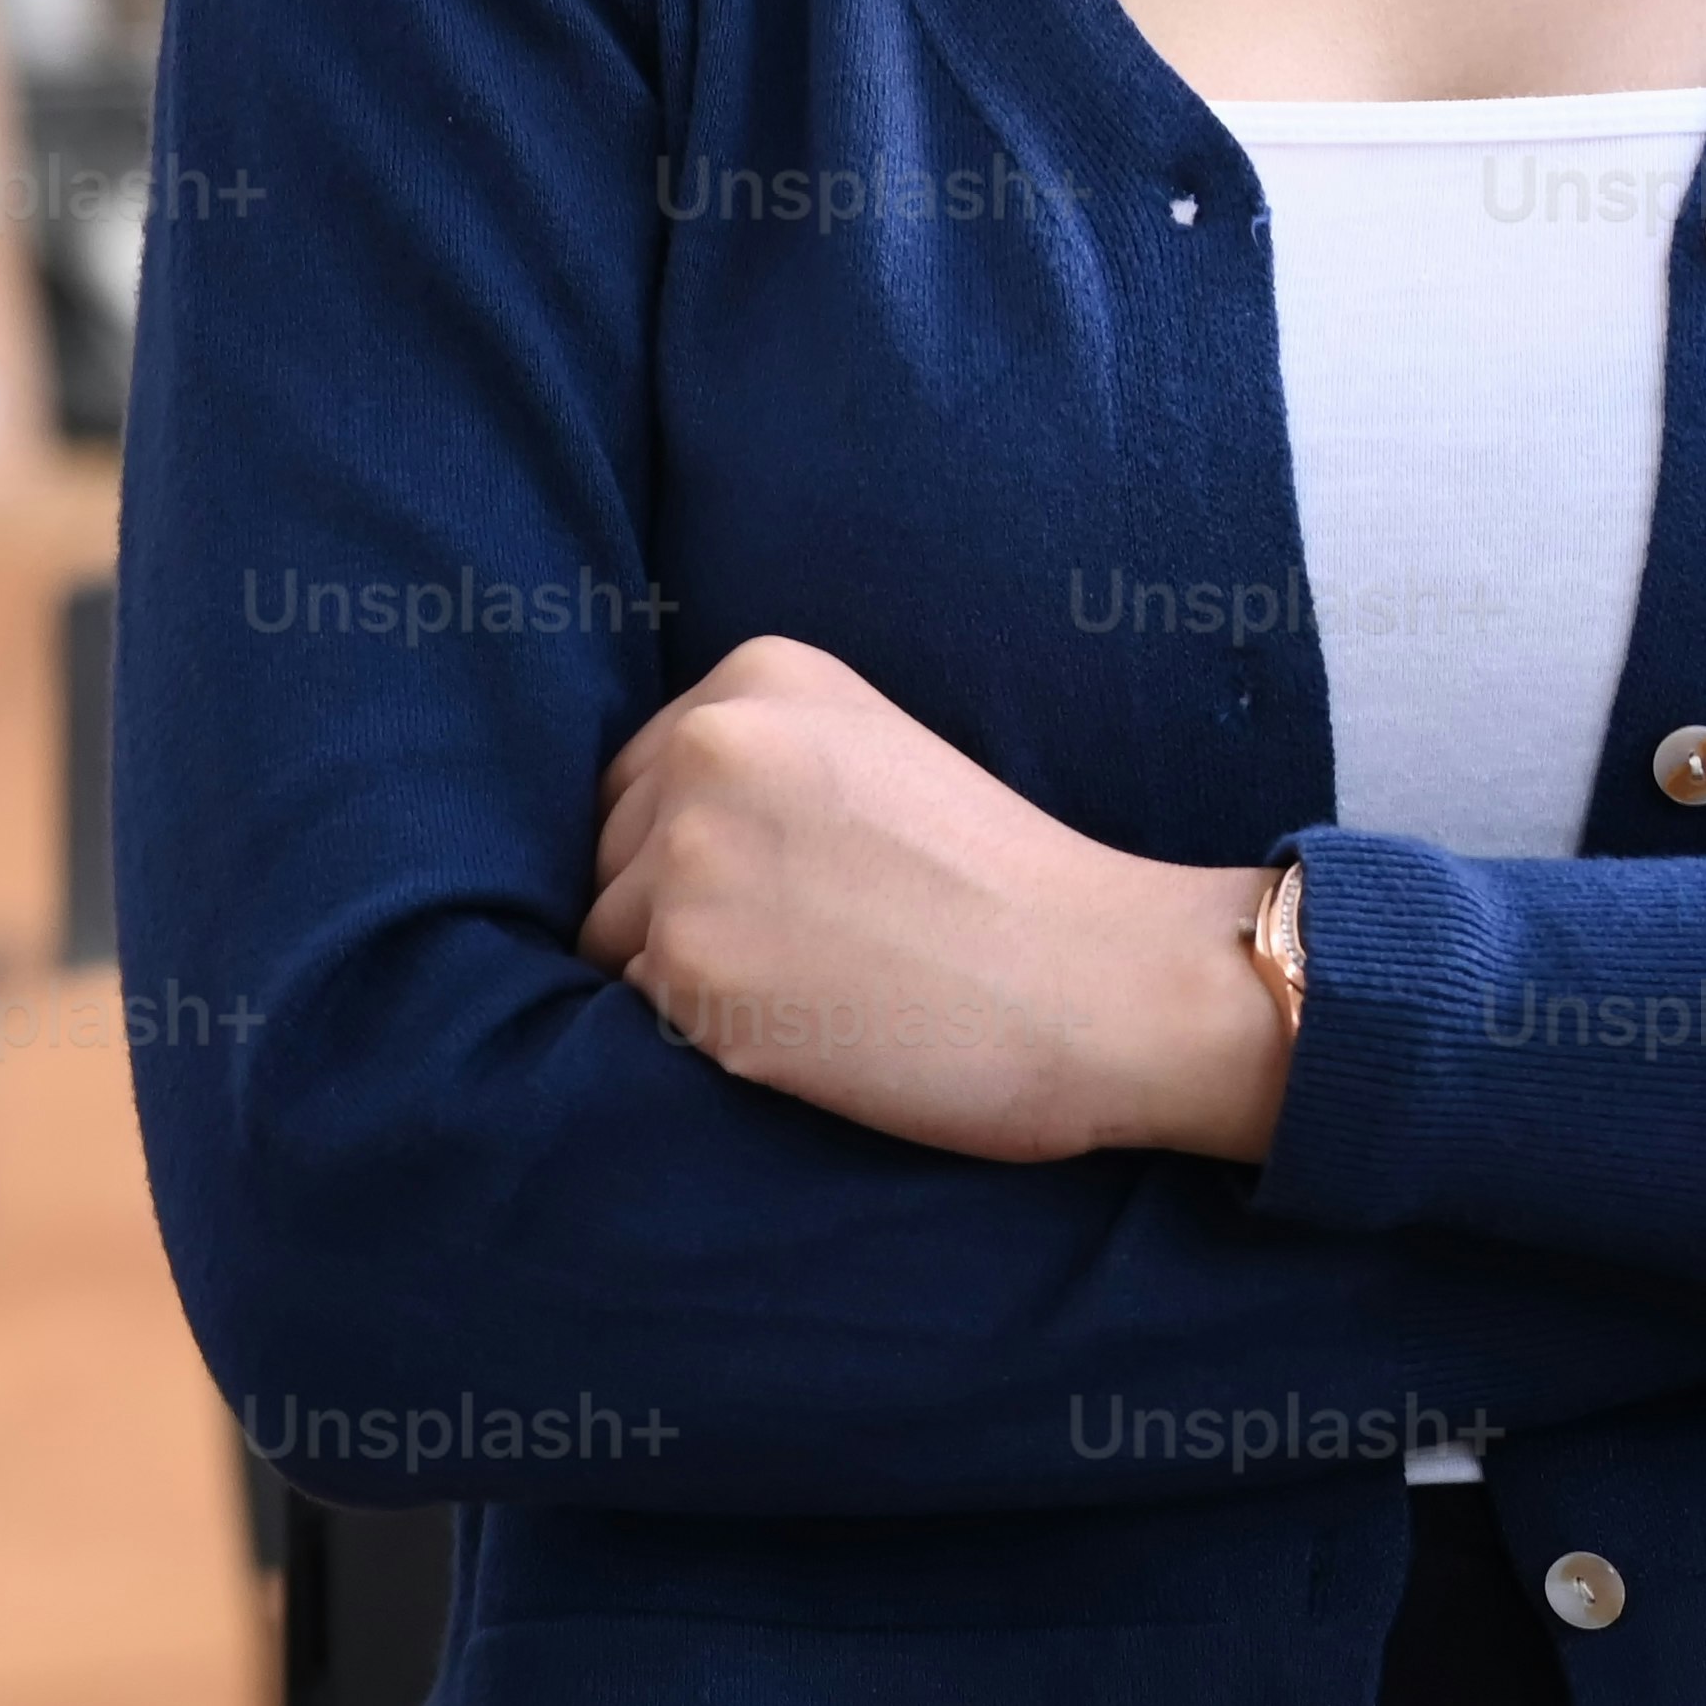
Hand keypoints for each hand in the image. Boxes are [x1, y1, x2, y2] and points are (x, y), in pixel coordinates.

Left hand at [587, 633, 1281, 1164]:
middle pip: (609, 850)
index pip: (637, 775)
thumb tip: (624, 831)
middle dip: (677, 907)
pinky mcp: (687, 961)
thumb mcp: (873, 753)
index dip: (695, 849)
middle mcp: (711, 743)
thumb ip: (756, 761)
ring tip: (812, 979)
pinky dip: (704, 1032)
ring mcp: (691, 851)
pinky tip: (806, 1021)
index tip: (794, 884)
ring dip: (687, 974)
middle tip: (813, 940)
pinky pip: (633, 1011)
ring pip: (609, 934)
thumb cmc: (1003, 883)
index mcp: (761, 674)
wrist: (1096, 977)